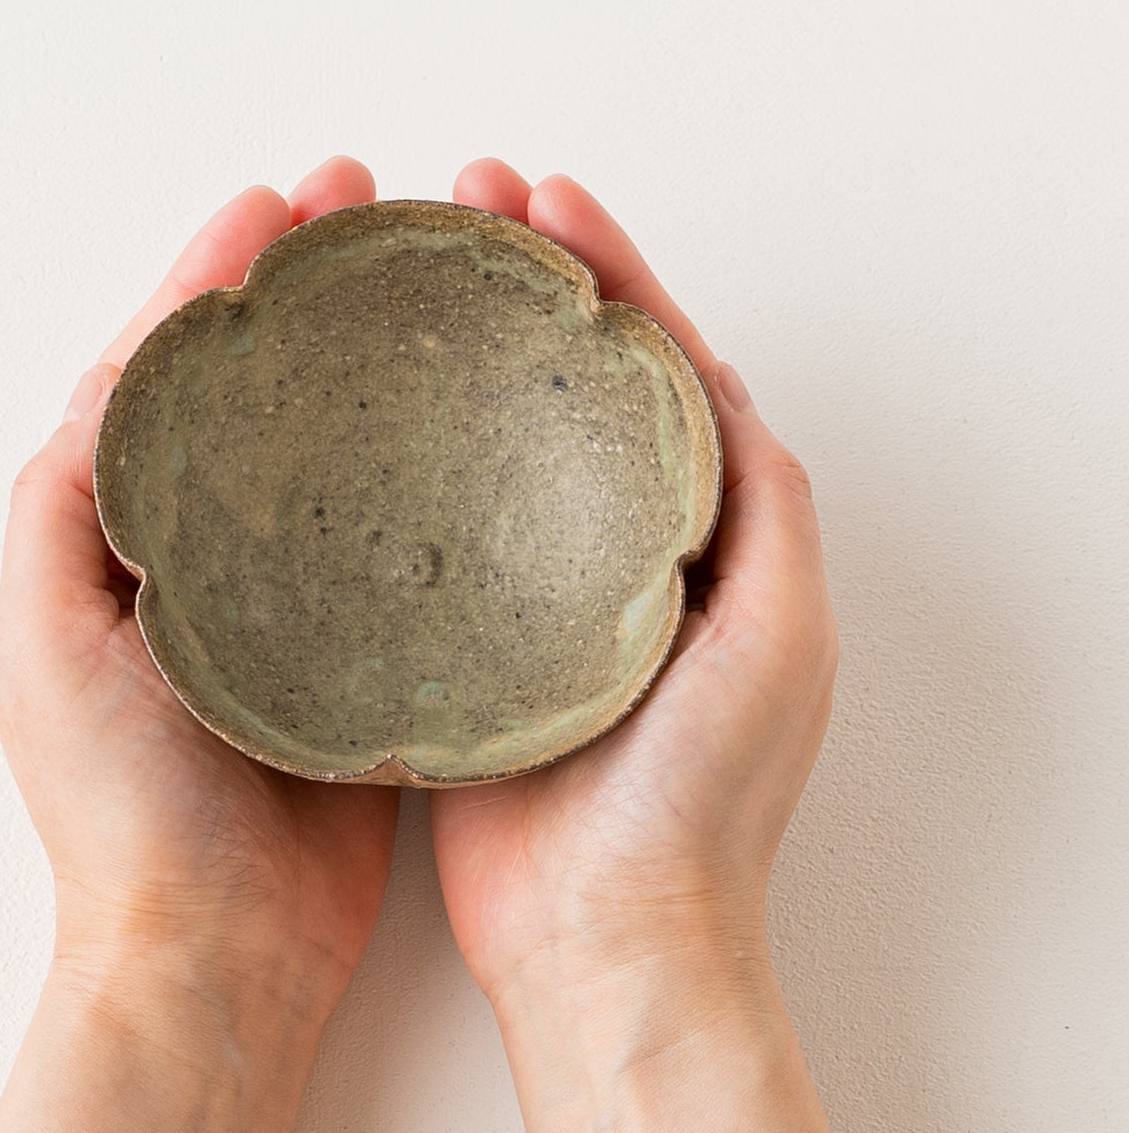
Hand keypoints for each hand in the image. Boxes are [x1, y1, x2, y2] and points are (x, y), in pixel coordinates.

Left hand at [0, 156, 398, 1018]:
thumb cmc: (124, 807)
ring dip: (381, 354)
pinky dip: (432, 462)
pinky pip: (402, 529)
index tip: (279, 202)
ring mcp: (302, 592)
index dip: (217, 276)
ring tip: (438, 274)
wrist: (222, 949)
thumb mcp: (46, 638)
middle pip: (265, 387)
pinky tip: (479, 413)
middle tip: (372, 204)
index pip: (171, 371)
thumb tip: (115, 371)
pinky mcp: (375, 643)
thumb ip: (62, 503)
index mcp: (129, 532)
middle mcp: (220, 548)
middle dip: (310, 286)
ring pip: (343, 443)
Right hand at [430, 159, 839, 1007]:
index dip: (608, 274)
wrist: (606, 936)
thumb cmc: (700, 799)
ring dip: (455, 355)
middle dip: (522, 286)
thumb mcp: (777, 632)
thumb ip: (764, 501)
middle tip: (461, 200)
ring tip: (399, 274)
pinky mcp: (463, 639)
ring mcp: (532, 590)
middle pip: (567, 387)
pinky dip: (404, 460)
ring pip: (492, 443)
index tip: (546, 196)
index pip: (655, 371)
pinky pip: (435, 526)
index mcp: (701, 535)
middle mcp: (613, 549)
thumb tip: (719, 380)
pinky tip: (356, 410)